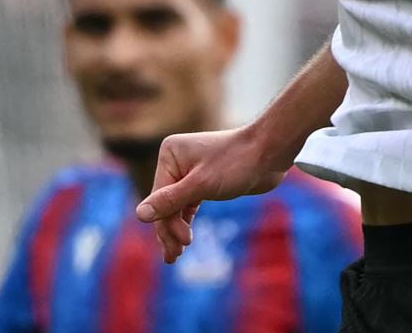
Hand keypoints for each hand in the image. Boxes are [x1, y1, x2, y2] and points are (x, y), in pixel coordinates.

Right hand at [136, 127, 290, 262]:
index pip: (159, 197)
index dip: (167, 223)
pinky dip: (185, 222)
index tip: (183, 244)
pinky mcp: (204, 182)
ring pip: (175, 207)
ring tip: (175, 256)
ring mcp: (189, 172)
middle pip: (165, 204)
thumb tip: (139, 215)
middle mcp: (177, 161)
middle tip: (174, 257)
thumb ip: (170, 200)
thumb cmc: (238, 162)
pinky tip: (183, 241)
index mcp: (170, 154)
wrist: (271, 153)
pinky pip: (187, 205)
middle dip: (169, 230)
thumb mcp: (202, 184)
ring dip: (175, 230)